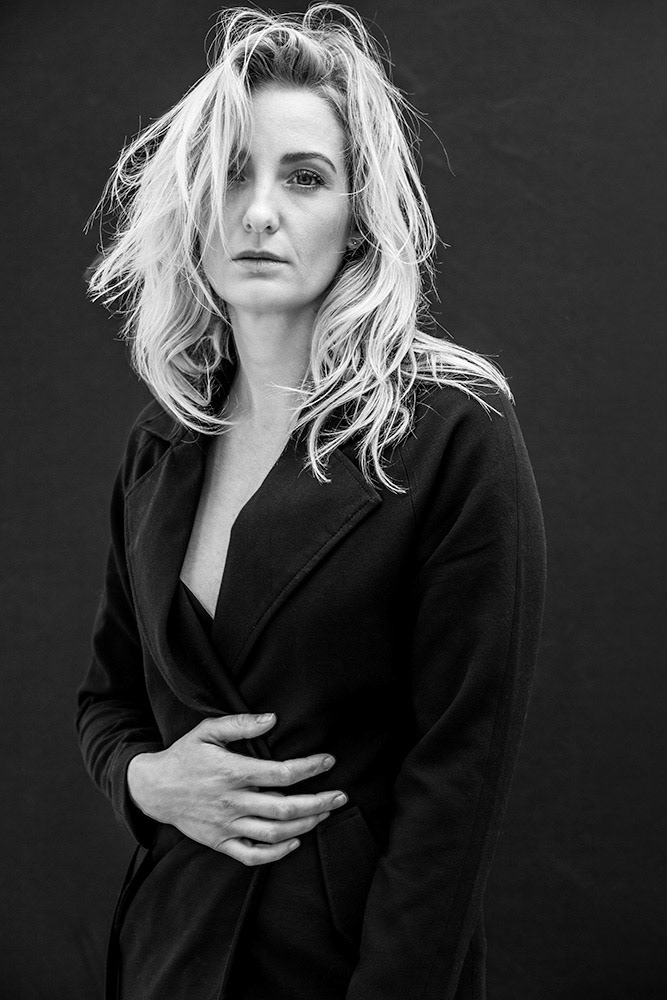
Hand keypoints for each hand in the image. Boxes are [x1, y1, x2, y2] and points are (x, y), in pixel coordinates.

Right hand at [126, 713, 347, 865]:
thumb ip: (240, 724)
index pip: (281, 773)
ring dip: (306, 825)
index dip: (309, 768)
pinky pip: (252, 856)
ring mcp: (226, 826)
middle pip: (285, 808)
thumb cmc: (184, 755)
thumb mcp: (207, 730)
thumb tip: (273, 719)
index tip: (329, 761)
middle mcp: (232, 802)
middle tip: (342, 796)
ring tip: (325, 814)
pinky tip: (295, 841)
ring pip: (275, 834)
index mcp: (232, 772)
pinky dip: (277, 853)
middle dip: (319, 802)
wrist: (153, 789)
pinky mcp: (220, 843)